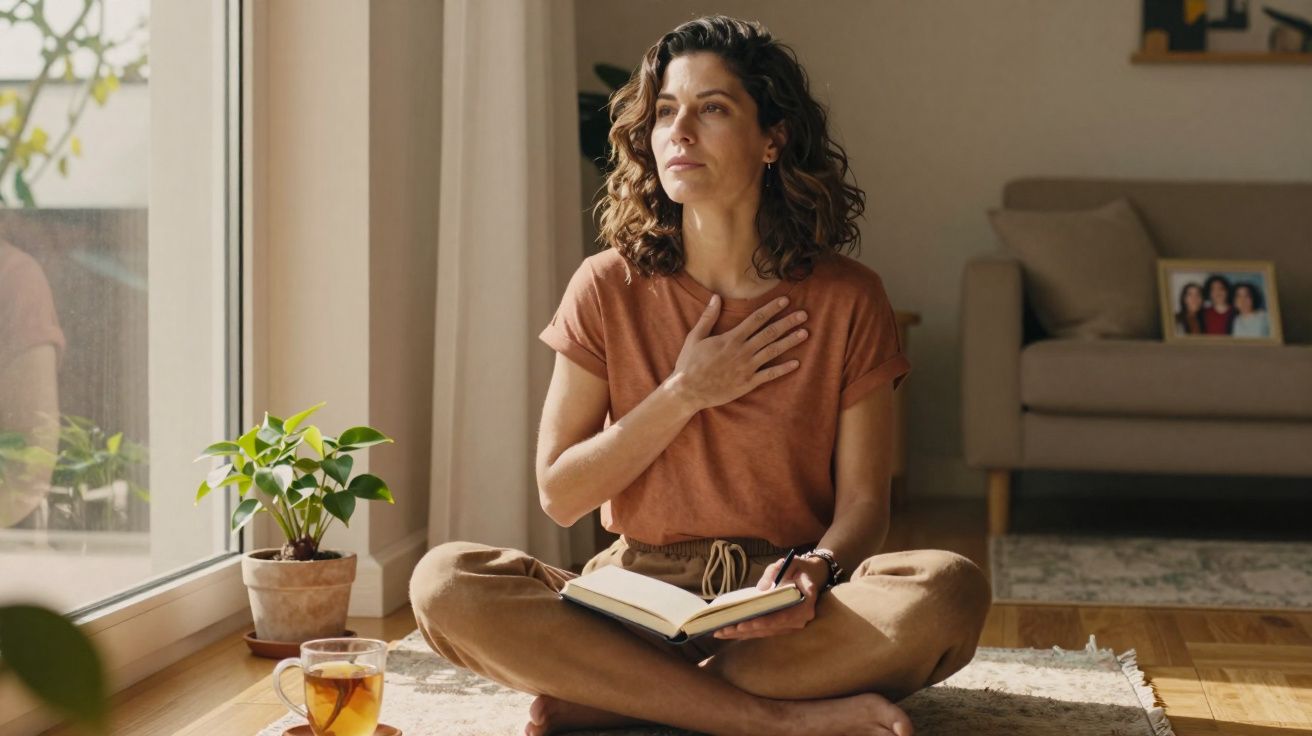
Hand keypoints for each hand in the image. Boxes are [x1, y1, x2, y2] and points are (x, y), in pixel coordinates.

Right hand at [665, 293, 808, 411]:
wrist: (688, 390)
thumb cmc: (689, 363)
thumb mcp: (695, 337)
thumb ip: (708, 317)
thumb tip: (716, 297)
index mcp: (731, 338)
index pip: (756, 319)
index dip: (772, 308)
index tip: (785, 300)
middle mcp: (742, 351)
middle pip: (770, 333)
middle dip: (788, 322)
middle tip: (804, 314)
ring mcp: (746, 367)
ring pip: (773, 351)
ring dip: (790, 341)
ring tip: (805, 333)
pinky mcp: (747, 383)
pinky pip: (769, 375)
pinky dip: (783, 369)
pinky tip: (796, 363)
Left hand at [711, 555, 827, 639]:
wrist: (813, 575)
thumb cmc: (800, 568)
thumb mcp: (789, 563)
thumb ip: (775, 572)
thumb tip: (760, 589)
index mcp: (804, 605)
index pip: (782, 617)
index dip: (763, 622)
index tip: (744, 624)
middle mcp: (799, 619)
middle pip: (770, 628)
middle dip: (745, 630)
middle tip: (723, 630)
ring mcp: (791, 624)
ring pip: (765, 632)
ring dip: (743, 633)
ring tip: (721, 632)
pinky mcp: (784, 625)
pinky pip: (765, 630)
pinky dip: (748, 632)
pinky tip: (731, 632)